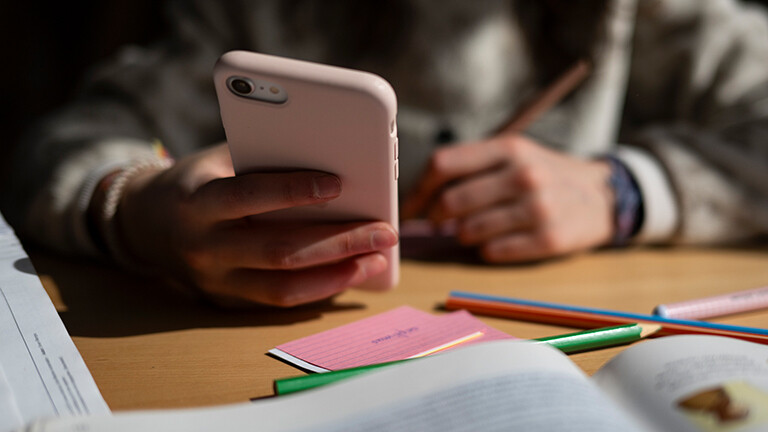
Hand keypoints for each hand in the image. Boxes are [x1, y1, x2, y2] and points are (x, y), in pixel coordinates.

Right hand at [108, 144, 397, 306]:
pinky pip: (279, 301)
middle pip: (278, 250)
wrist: (145, 225)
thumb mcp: (217, 160)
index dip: (293, 190)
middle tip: (384, 231)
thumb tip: (331, 157)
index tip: (339, 182)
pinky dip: (318, 289)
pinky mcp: (226, 301)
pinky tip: (350, 274)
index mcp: (196, 201)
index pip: (247, 196)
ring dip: (337, 274)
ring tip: (376, 257)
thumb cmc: (196, 181)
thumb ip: (262, 159)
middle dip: (338, 240)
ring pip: (283, 286)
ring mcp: (214, 282)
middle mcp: (204, 248)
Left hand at [402, 134, 613, 261]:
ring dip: (462, 235)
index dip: (418, 189)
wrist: (604, 197)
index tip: (410, 207)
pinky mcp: (549, 239)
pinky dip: (486, 250)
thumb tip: (419, 196)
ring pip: (468, 231)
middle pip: (451, 201)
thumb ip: (471, 166)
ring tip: (474, 229)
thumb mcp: (515, 154)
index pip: (443, 164)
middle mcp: (523, 174)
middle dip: (437, 217)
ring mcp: (538, 207)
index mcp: (509, 148)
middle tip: (440, 222)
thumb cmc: (546, 174)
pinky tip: (497, 241)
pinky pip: (493, 252)